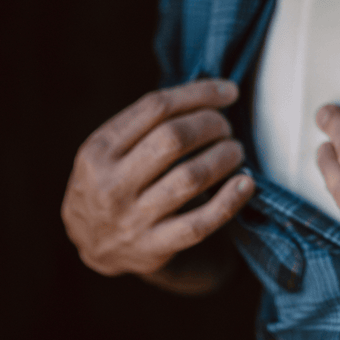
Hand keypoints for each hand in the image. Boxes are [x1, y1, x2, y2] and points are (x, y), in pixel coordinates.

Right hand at [61, 80, 253, 278]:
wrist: (93, 245)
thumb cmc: (114, 181)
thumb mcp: (109, 150)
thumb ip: (146, 123)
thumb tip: (212, 92)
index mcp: (98, 150)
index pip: (155, 108)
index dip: (199, 94)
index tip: (229, 91)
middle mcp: (111, 184)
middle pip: (174, 138)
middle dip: (212, 124)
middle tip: (226, 127)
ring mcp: (132, 219)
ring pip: (191, 177)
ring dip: (224, 157)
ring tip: (235, 151)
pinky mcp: (154, 248)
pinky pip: (199, 224)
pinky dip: (229, 201)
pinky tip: (246, 183)